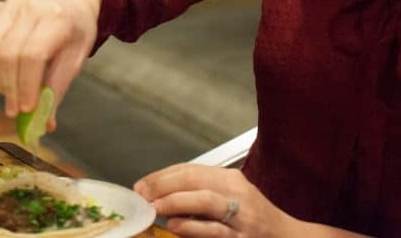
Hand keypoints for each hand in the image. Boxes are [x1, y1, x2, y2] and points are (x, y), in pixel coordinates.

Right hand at [0, 0, 101, 122]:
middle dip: (10, 88)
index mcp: (58, 18)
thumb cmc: (72, 34)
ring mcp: (12, 4)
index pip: (33, 55)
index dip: (26, 85)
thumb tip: (43, 126)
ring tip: (7, 94)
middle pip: (9, 53)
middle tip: (14, 110)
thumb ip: (57, 90)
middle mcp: (32, 7)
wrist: (68, 0)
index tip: (26, 109)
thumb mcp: (75, 59)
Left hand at [134, 163, 297, 237]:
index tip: (143, 184)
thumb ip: (202, 194)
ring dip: (175, 201)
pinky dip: (191, 226)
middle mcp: (238, 194)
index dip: (162, 175)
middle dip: (164, 184)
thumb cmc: (256, 220)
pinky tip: (175, 225)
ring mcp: (241, 217)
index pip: (191, 169)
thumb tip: (163, 194)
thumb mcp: (232, 198)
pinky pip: (213, 230)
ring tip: (156, 206)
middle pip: (195, 179)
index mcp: (232, 180)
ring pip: (205, 201)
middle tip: (143, 193)